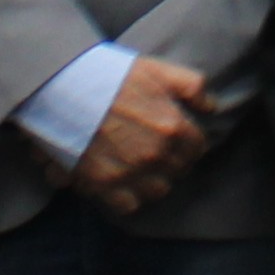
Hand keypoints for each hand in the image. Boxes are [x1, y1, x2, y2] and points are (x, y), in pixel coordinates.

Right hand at [64, 53, 218, 209]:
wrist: (64, 85)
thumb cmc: (111, 74)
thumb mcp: (158, 70)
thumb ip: (192, 87)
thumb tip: (211, 108)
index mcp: (172, 127)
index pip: (196, 148)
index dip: (188, 142)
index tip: (177, 138)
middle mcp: (156, 155)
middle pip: (178, 170)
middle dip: (171, 160)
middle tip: (156, 150)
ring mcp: (131, 173)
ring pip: (157, 191)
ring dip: (153, 181)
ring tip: (141, 168)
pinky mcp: (105, 185)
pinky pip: (129, 204)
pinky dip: (128, 196)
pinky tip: (122, 181)